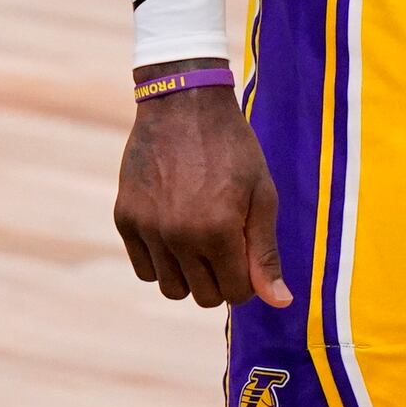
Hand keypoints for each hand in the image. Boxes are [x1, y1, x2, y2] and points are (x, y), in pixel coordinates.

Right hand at [113, 63, 291, 309]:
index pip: (235, 292)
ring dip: (190, 275)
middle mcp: (178, 236)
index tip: (249, 259)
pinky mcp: (126, 219)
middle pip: (203, 296)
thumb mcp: (262, 195)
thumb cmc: (233, 148)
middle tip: (227, 248)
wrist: (183, 104)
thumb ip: (266, 252)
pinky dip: (162, 261)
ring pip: (171, 288)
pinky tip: (176, 231)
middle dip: (221, 280)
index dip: (248, 281)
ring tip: (202, 240)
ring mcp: (148, 229)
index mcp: (218, 230)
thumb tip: (279, 303)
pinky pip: (145, 268)